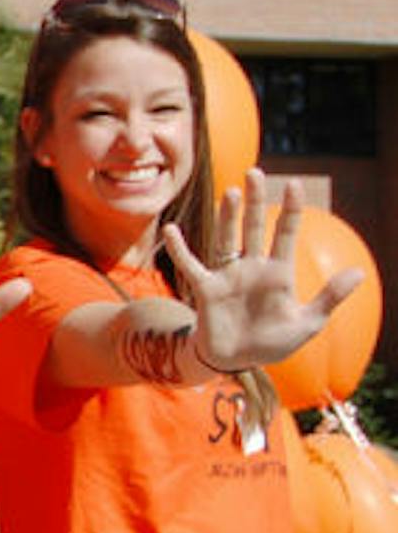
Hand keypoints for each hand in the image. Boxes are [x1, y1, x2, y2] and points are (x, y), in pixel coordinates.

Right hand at [163, 170, 361, 371]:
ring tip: (232, 193)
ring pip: (227, 239)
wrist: (237, 360)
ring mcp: (228, 276)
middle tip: (255, 172)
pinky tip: (171, 229)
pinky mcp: (206, 289)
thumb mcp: (308, 323)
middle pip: (255, 226)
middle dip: (256, 201)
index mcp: (279, 272)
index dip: (291, 209)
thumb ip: (330, 297)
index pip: (286, 232)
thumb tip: (360, 272)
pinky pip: (191, 265)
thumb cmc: (272, 342)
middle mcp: (252, 267)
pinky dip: (181, 249)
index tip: (295, 183)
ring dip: (228, 217)